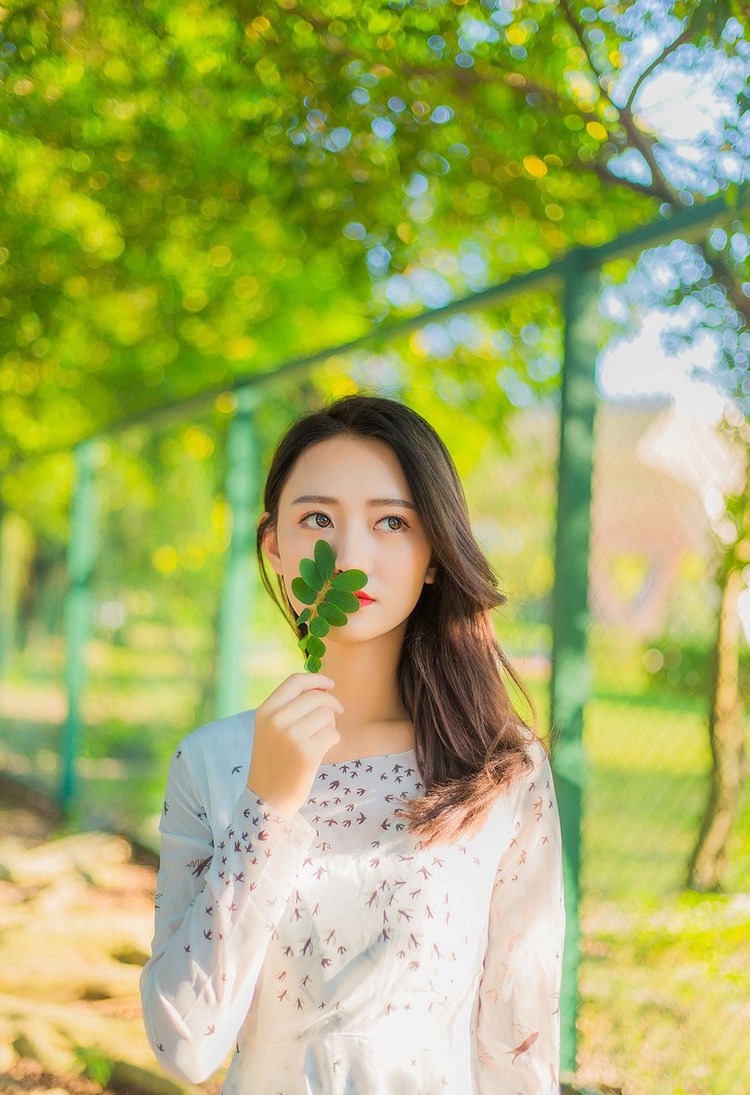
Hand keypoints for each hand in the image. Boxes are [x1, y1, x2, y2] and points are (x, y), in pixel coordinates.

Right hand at [246, 673, 342, 818]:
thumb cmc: (274, 760)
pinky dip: (333, 740)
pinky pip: (333, 733)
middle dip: (331, 704)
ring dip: (330, 725)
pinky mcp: (307, 753)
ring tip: (320, 739)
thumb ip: (290, 707)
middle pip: (316, 697)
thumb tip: (322, 688)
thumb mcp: (270, 729)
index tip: (330, 685)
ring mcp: (291, 736)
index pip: (295, 682)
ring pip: (327, 715)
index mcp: (265, 711)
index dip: (316, 679)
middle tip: (337, 714)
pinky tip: (322, 750)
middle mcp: (276, 720)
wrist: (268, 797)